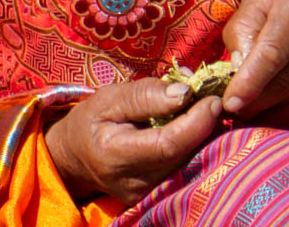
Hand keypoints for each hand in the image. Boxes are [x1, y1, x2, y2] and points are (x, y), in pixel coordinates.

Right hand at [44, 78, 221, 204]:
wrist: (75, 158)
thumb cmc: (91, 121)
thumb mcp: (109, 98)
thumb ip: (146, 95)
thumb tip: (185, 92)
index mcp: (116, 155)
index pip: (168, 144)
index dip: (196, 121)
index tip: (213, 98)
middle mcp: (135, 183)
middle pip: (185, 154)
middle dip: (204, 124)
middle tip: (211, 97)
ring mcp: (147, 195)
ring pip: (189, 162)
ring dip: (202, 134)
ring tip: (200, 107)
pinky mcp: (157, 196)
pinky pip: (184, 168)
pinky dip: (193, 145)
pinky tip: (192, 126)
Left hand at [220, 0, 288, 127]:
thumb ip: (242, 30)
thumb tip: (237, 70)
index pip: (273, 53)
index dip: (250, 81)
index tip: (230, 102)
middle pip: (284, 82)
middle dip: (253, 101)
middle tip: (230, 107)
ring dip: (266, 109)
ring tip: (246, 105)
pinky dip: (284, 116)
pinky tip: (268, 112)